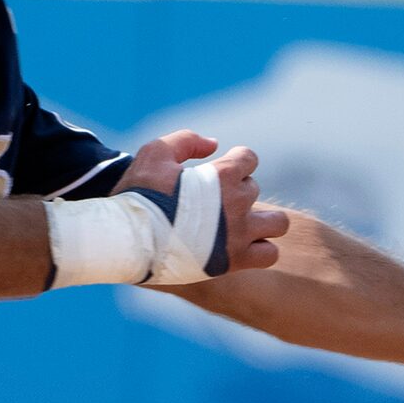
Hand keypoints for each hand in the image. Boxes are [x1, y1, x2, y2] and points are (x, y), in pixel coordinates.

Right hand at [120, 132, 289, 272]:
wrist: (126, 239)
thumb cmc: (138, 194)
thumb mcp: (156, 152)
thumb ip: (188, 141)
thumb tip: (215, 144)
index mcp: (222, 176)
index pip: (250, 159)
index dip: (235, 162)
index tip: (218, 172)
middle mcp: (237, 204)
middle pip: (254, 189)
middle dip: (237, 191)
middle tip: (213, 203)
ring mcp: (238, 234)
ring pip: (278, 223)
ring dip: (264, 221)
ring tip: (242, 225)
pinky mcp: (234, 261)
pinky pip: (270, 255)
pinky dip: (262, 250)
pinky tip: (243, 247)